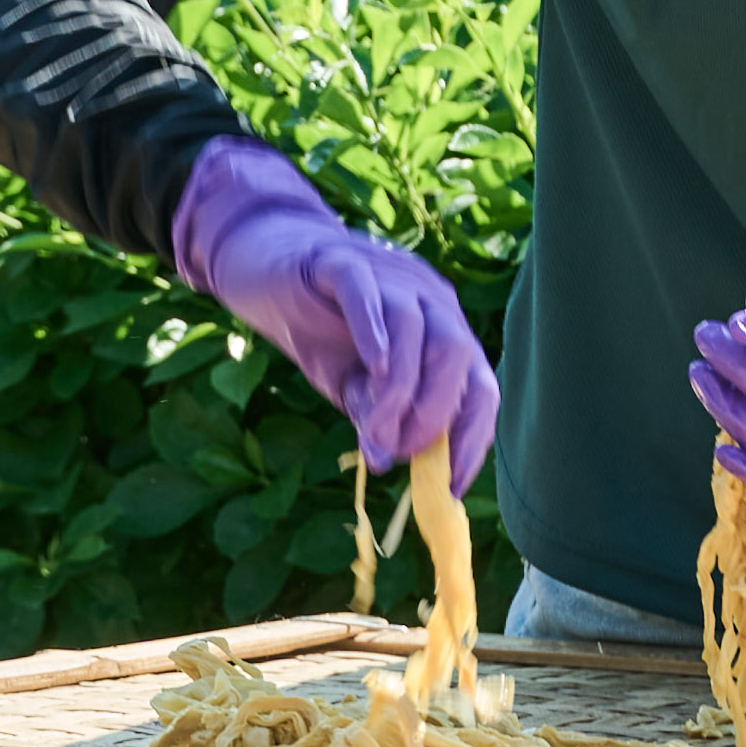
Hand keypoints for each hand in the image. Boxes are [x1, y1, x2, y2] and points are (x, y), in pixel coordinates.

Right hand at [168, 137, 501, 486]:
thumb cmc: (319, 329)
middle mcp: (428, 299)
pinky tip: (372, 366)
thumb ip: (372, 414)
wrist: (265, 266)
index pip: (480, 386)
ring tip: (373, 426)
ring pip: (416, 327)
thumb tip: (385, 461)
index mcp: (443, 332)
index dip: (473, 437)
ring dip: (400, 387)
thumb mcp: (348, 383)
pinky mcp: (342, 261)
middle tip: (401, 449)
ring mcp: (389, 275)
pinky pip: (367, 293)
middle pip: (456, 354)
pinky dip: (374, 331)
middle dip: (435, 412)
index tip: (452, 485)